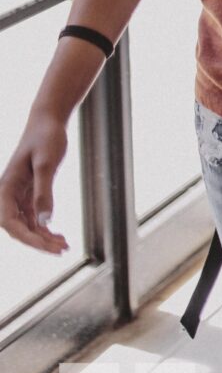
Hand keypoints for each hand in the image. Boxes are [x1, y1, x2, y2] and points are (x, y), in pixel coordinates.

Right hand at [1, 115, 69, 254]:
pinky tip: (59, 237)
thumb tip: (44, 222)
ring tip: (64, 246)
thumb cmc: (45, 139)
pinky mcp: (29, 195)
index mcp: (5, 189)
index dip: (28, 238)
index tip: (48, 246)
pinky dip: (45, 228)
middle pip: (18, 228)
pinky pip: (33, 218)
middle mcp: (8, 196)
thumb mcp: (46, 164)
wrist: (48, 122)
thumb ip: (44, 192)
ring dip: (43, 238)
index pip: (10, 223)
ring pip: (27, 225)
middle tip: (62, 250)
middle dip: (38, 242)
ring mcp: (18, 197)